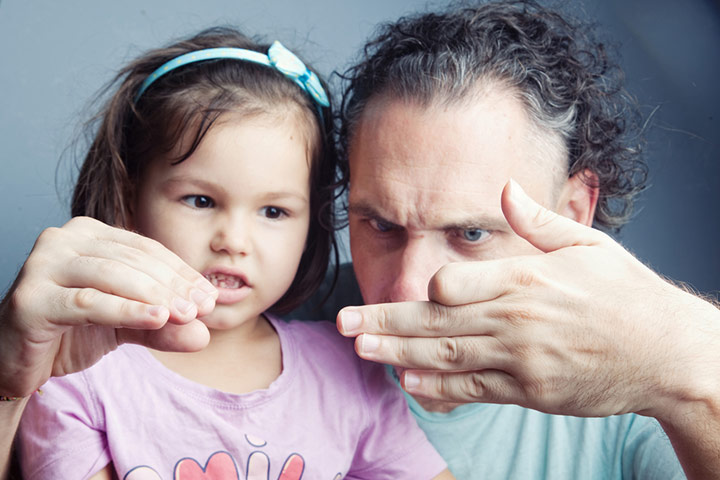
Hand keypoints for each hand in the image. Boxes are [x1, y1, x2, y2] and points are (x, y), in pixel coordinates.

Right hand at [0, 216, 216, 397]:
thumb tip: (204, 334)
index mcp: (88, 234)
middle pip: (133, 260)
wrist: (17, 362)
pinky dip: (127, 311)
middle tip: (204, 309)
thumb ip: (162, 325)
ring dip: (155, 297)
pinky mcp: (31, 298)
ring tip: (187, 315)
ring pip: (113, 276)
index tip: (211, 298)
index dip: (182, 273)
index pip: (146, 249)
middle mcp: (62, 239)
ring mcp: (42, 265)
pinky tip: (158, 320)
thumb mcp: (128, 325)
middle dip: (173, 286)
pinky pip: (89, 302)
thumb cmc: (71, 333)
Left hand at [338, 180, 719, 419]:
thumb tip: (504, 187)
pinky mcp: (529, 391)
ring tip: (361, 349)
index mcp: (525, 278)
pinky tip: (409, 383)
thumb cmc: (626, 293)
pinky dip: (440, 389)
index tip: (405, 286)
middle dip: (386, 322)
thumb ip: (538, 221)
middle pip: (437, 322)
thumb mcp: (588, 245)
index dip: (426, 287)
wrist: (667, 353)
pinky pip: (474, 390)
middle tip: (344, 323)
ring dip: (399, 354)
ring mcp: (520, 360)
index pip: (456, 283)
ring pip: (447, 357)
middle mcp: (515, 320)